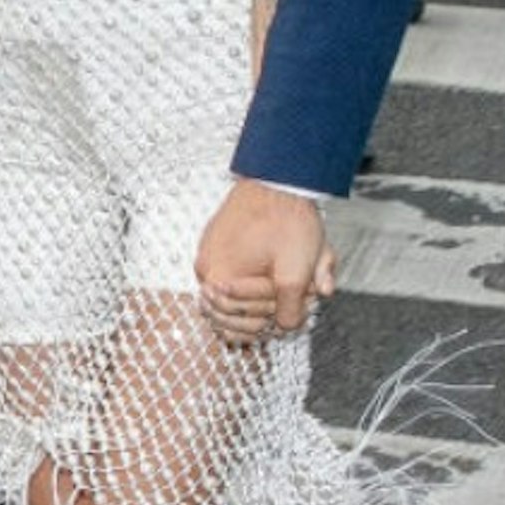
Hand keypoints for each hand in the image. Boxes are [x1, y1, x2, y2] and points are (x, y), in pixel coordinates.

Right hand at [197, 179, 338, 340]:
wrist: (280, 177)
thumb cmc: (285, 220)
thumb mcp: (297, 270)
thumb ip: (293, 306)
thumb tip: (289, 326)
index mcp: (218, 279)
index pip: (239, 322)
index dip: (272, 319)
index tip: (296, 307)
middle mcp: (206, 270)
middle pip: (232, 313)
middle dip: (268, 308)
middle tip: (299, 298)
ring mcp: (209, 255)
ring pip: (235, 295)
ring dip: (264, 295)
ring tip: (293, 284)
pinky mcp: (218, 243)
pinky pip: (234, 273)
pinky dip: (257, 277)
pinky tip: (280, 270)